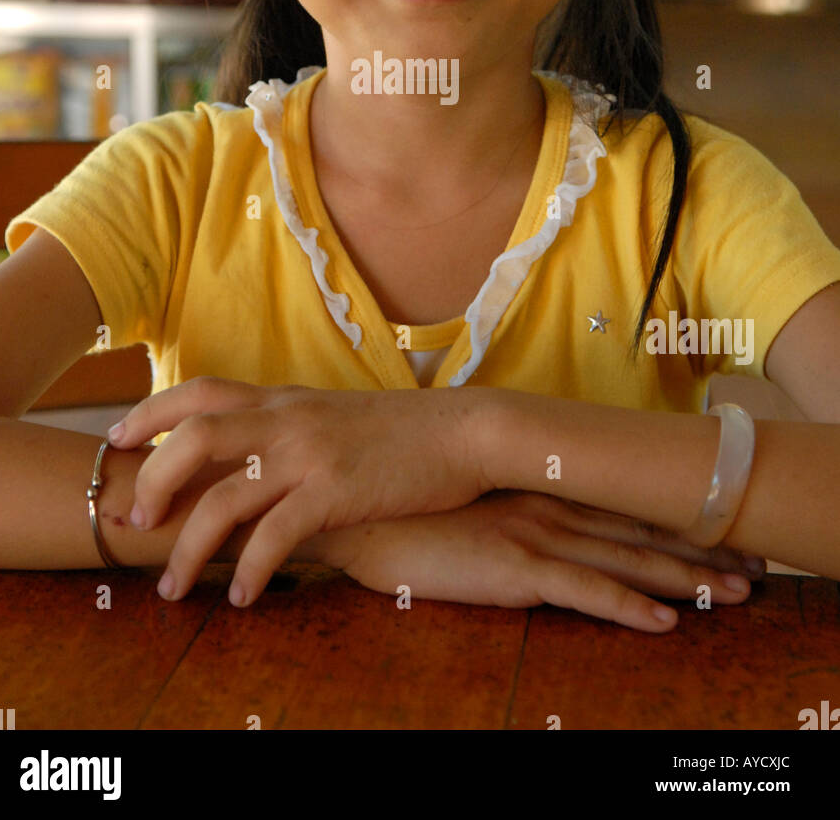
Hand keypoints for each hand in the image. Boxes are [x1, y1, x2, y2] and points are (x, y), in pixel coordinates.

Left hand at [108, 377, 490, 605]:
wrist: (464, 431)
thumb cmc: (401, 430)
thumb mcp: (333, 415)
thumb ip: (287, 427)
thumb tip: (245, 458)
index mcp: (282, 399)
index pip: (199, 391)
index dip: (150, 411)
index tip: (118, 437)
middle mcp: (287, 419)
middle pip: (192, 438)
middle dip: (152, 480)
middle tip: (135, 520)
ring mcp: (309, 455)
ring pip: (223, 498)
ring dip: (187, 548)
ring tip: (171, 587)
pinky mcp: (337, 492)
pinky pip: (275, 537)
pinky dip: (249, 570)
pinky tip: (241, 597)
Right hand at [328, 491, 766, 633]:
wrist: (359, 507)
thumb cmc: (408, 506)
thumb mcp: (471, 502)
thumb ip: (508, 508)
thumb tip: (532, 520)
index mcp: (539, 488)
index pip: (621, 507)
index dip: (672, 522)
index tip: (718, 535)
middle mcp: (547, 504)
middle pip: (638, 531)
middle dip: (699, 554)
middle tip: (751, 572)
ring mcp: (533, 533)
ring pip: (625, 559)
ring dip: (684, 580)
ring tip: (733, 597)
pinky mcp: (513, 566)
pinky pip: (583, 591)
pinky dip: (627, 608)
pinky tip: (664, 623)